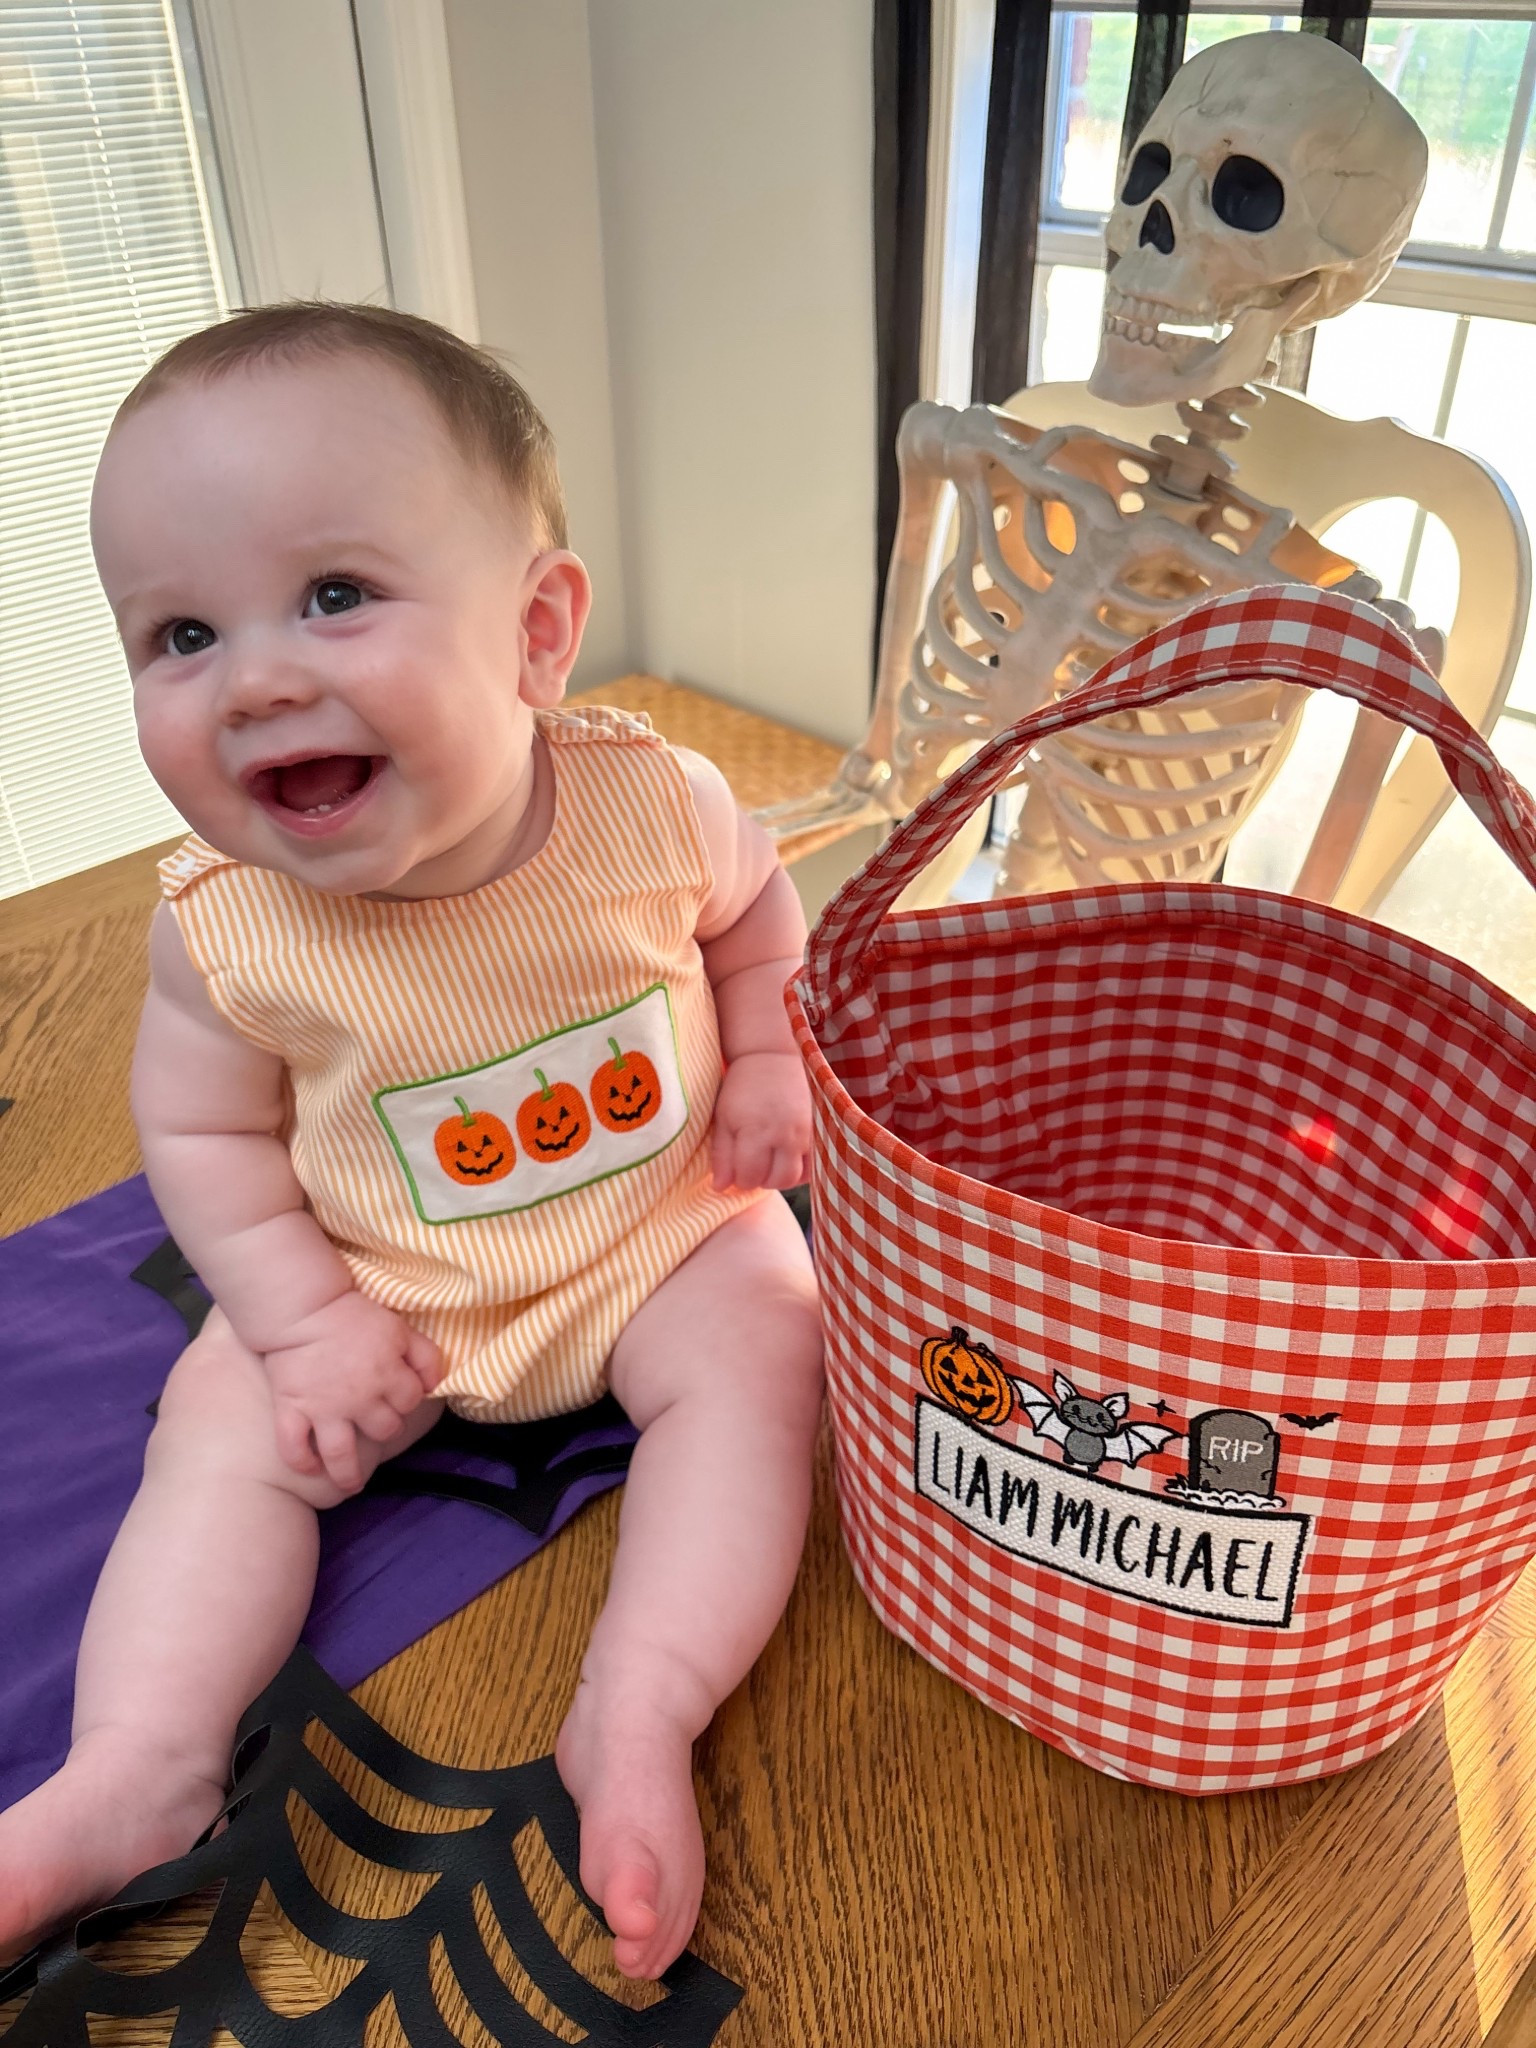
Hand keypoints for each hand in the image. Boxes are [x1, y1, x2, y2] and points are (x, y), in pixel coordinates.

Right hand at [260, 1290, 442, 1492]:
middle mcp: (359, 1401)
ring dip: (348, 1475)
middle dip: (386, 1430)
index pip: (411, 1402)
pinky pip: (293, 1446)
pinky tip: (311, 1468)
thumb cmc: (353, 1314)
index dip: (409, 1399)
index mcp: (388, 1377)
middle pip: (385, 1431)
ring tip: (350, 1485)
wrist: (303, 1308)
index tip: (400, 1394)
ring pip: (340, 1455)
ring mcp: (323, 1410)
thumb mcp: (400, 1327)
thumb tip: (435, 1385)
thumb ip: (425, 1356)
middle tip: (377, 1425)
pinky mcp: (291, 1409)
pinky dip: (301, 1461)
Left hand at [710, 1050, 810, 1191]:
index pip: (748, 1178)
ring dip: (779, 1176)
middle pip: (774, 1182)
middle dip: (760, 1180)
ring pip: (795, 1177)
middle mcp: (785, 1135)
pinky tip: (787, 1157)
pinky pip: (813, 1165)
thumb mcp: (724, 1118)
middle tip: (752, 1164)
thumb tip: (719, 1188)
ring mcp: (806, 1133)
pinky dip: (799, 1169)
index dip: (738, 1178)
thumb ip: (721, 1155)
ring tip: (768, 1161)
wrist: (773, 1057)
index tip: (736, 1165)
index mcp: (756, 1131)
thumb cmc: (743, 1087)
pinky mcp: (820, 1130)